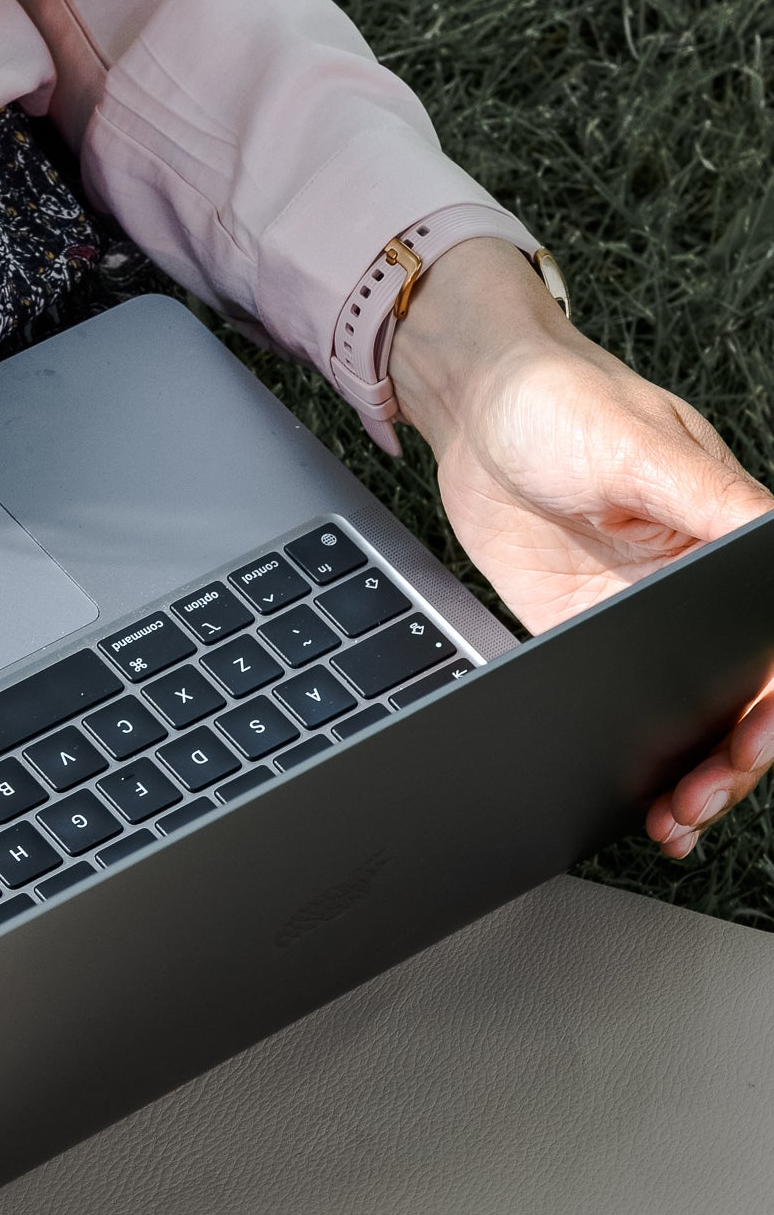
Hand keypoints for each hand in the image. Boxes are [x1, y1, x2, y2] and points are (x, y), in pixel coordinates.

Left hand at [389, 238, 772, 856]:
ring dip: (690, 768)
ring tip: (676, 817)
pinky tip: (632, 796)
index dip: (773, 696)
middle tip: (702, 795)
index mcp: (728, 530)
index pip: (772, 631)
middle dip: (735, 752)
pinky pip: (617, 704)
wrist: (472, 404)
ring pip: (687, 709)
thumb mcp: (638, 444)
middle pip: (739, 686)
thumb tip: (771, 538)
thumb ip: (707, 500)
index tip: (756, 736)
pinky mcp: (582, 631)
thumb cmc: (560, 397)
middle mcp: (694, 578)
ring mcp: (641, 612)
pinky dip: (630, 756)